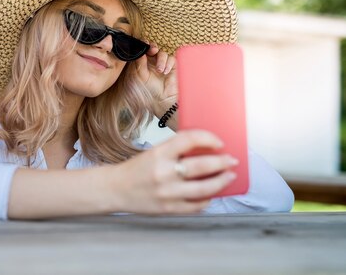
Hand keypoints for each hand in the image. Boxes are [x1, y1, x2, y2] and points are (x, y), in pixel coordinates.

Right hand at [106, 130, 237, 213]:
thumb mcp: (153, 153)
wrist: (115, 189)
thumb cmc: (136, 170)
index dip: (208, 138)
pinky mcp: (169, 209)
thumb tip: (206, 150)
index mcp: (158, 154)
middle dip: (222, 162)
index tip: (218, 142)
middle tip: (231, 160)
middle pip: (202, 166)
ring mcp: (167, 193)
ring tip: (229, 176)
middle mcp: (163, 173)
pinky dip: (207, 199)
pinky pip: (196, 205)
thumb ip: (176, 151)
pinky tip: (210, 194)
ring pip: (204, 188)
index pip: (189, 139)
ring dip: (221, 181)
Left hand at [135, 41, 176, 114]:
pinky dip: (168, 63)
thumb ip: (139, 63)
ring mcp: (163, 63)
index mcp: (144, 62)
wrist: (163, 99)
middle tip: (153, 50)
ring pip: (162, 53)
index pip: (143, 50)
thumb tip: (140, 51)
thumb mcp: (141, 76)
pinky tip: (165, 72)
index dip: (143, 45)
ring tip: (160, 71)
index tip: (144, 43)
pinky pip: (171, 58)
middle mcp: (153, 61)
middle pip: (153, 48)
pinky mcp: (173, 65)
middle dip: (152, 47)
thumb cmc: (150, 89)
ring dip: (161, 60)